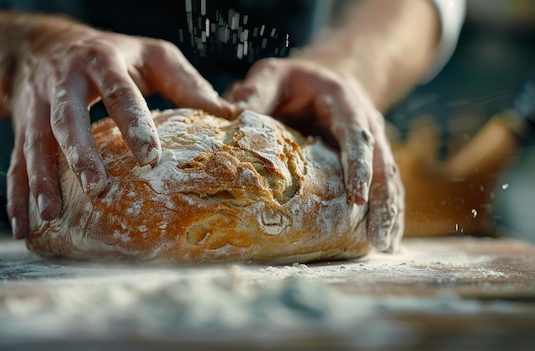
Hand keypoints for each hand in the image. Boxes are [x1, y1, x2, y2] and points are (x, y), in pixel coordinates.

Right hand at [5, 15, 233, 238]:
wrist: (44, 45)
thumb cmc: (112, 54)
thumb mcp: (151, 56)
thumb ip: (187, 83)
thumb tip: (231, 116)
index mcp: (102, 61)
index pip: (119, 92)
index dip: (133, 123)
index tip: (150, 157)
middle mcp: (64, 83)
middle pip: (67, 117)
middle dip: (80, 152)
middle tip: (97, 187)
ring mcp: (36, 106)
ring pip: (35, 143)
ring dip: (41, 180)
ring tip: (52, 216)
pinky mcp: (20, 127)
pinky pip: (15, 162)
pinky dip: (16, 195)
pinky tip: (24, 227)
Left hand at [232, 57, 403, 251]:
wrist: (321, 79)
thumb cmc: (291, 80)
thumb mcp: (272, 75)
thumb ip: (256, 91)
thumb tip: (233, 115)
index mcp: (346, 104)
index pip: (357, 138)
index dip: (359, 168)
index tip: (358, 200)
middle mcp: (367, 124)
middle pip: (383, 165)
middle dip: (383, 203)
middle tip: (378, 241)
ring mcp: (373, 143)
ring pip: (389, 179)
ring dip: (389, 213)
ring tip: (384, 248)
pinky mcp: (370, 160)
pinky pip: (385, 187)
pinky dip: (387, 211)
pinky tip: (385, 239)